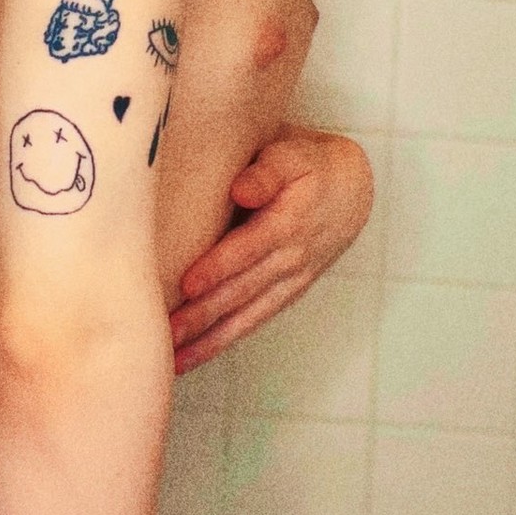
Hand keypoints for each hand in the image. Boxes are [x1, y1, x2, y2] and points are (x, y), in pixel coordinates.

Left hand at [169, 124, 373, 372]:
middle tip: (166, 333)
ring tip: (172, 360)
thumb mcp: (292, 154)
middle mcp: (291, 258)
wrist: (349, 189)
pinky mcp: (285, 293)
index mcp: (289, 221)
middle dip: (204, 315)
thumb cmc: (307, 164)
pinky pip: (252, 322)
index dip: (219, 267)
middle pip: (243, 291)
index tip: (188, 284)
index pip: (249, 248)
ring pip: (246, 316)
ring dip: (209, 339)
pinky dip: (222, 342)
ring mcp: (290, 281)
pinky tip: (191, 357)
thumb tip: (240, 189)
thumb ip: (266, 171)